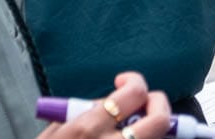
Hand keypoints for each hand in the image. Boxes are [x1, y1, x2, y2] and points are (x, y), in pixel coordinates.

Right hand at [39, 72, 171, 138]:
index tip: (125, 83)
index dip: (135, 82)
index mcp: (89, 128)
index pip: (134, 93)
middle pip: (160, 120)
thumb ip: (84, 113)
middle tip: (146, 103)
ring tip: (130, 131)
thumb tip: (110, 100)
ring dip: (148, 132)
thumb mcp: (55, 132)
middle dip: (158, 105)